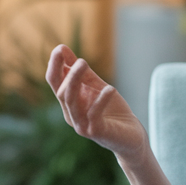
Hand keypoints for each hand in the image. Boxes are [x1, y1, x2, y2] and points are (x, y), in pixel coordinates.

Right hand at [46, 44, 146, 161]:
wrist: (130, 136)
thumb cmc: (112, 110)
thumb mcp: (96, 87)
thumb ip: (83, 72)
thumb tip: (63, 49)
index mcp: (69, 102)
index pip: (55, 82)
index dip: (55, 66)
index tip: (59, 48)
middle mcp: (71, 114)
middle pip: (61, 92)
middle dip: (67, 73)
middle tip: (79, 58)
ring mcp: (81, 125)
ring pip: (71, 102)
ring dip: (75, 80)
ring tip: (84, 63)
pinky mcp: (96, 132)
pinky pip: (93, 115)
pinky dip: (100, 101)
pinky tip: (110, 89)